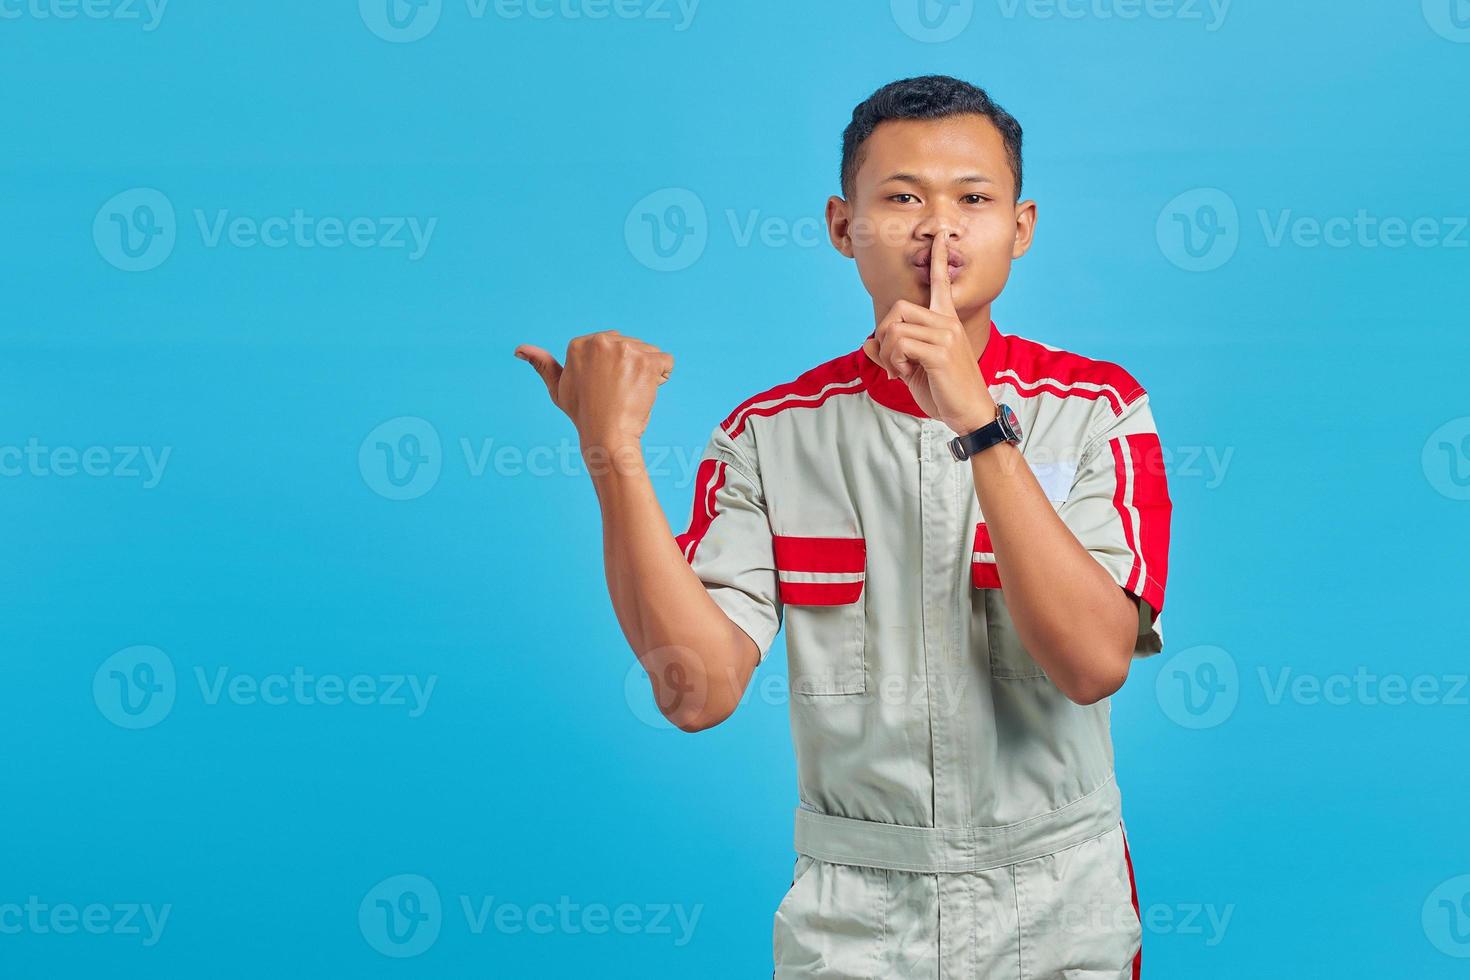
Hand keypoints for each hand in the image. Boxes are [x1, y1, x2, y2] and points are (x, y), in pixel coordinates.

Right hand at [515, 330, 673, 449]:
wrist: (607, 435)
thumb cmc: (583, 415)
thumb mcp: (558, 388)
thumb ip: (542, 364)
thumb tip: (519, 349)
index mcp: (579, 344)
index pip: (611, 347)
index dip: (612, 370)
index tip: (603, 388)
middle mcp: (601, 341)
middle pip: (630, 346)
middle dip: (630, 368)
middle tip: (617, 393)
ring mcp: (625, 349)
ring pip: (649, 353)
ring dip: (646, 373)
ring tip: (629, 394)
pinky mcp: (647, 360)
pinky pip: (666, 362)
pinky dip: (662, 378)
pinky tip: (645, 392)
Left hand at [863, 234, 995, 434]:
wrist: (970, 413)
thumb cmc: (945, 392)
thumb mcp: (913, 371)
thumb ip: (891, 355)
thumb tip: (865, 344)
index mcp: (946, 321)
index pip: (942, 283)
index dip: (939, 258)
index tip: (942, 236)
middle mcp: (947, 322)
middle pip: (898, 307)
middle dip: (882, 333)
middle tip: (889, 358)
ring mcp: (945, 335)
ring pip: (894, 328)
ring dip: (886, 353)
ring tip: (899, 370)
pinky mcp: (940, 351)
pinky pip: (899, 344)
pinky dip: (892, 361)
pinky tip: (903, 374)